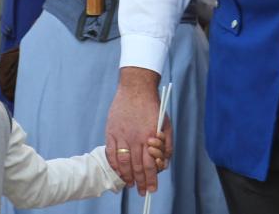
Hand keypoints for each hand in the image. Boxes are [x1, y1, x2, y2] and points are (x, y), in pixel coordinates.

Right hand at [106, 68, 171, 193]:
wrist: (135, 87)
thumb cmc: (152, 105)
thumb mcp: (166, 123)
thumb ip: (167, 144)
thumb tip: (164, 162)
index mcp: (150, 136)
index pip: (150, 165)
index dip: (151, 179)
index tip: (152, 189)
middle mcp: (135, 137)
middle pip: (137, 167)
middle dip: (140, 182)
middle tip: (142, 192)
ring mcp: (122, 134)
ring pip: (123, 162)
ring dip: (126, 176)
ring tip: (130, 184)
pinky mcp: (111, 131)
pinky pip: (111, 153)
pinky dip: (114, 164)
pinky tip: (118, 171)